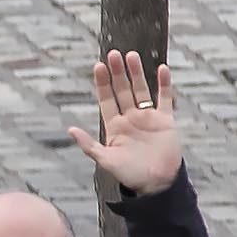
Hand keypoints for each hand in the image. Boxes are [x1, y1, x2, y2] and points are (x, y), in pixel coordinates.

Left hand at [72, 51, 184, 195]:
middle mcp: (129, 118)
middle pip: (122, 90)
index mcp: (114, 126)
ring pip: (141, 90)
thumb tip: (70, 129)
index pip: (106, 99)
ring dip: (136, 73)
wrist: (157, 183)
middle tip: (113, 54)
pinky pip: (165, 98)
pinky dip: (164, 84)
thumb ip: (89, 145)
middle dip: (117, 73)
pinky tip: (162, 69)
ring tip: (131, 56)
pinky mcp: (165, 120)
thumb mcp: (105, 160)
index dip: (102, 83)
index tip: (98, 66)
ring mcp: (148, 117)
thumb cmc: (130, 174)